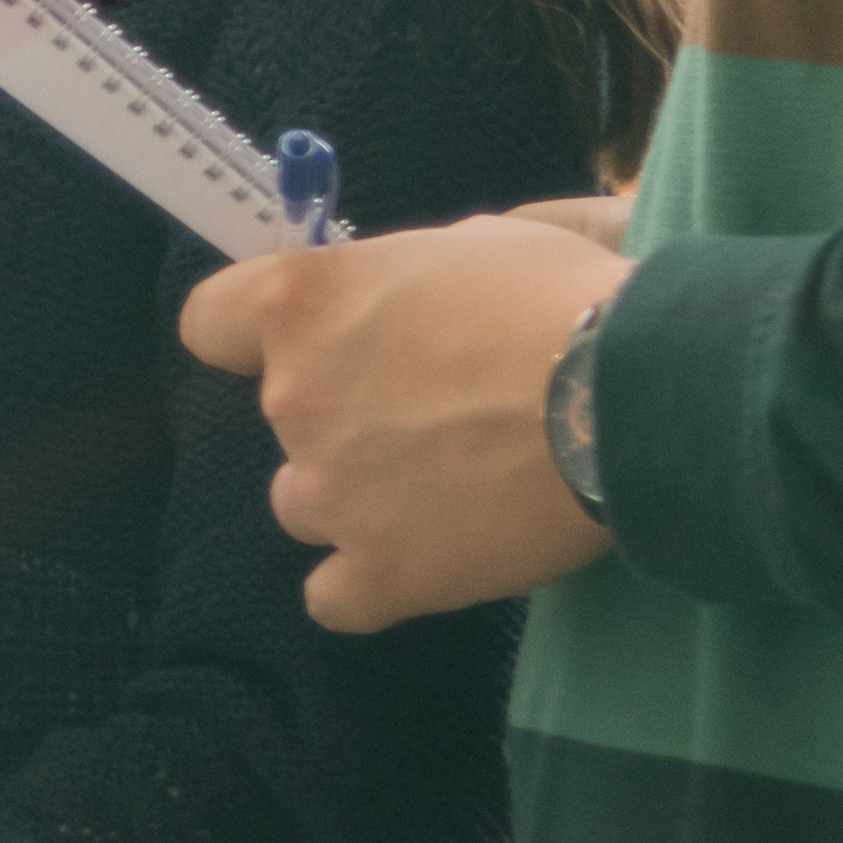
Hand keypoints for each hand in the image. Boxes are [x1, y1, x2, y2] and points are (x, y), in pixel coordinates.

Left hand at [179, 205, 624, 632]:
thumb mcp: (471, 244)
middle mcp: (292, 398)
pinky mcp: (380, 573)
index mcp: (301, 304)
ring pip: (304, 506)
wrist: (632, 395)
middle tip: (431, 415)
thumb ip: (402, 281)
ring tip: (444, 490)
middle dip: (340, 417)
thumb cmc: (560, 299)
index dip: (253, 335)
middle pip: (280, 421)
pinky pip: (334, 597)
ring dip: (353, 498)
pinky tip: (422, 562)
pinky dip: (369, 584)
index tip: (307, 342)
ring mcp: (329, 494)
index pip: (210, 323)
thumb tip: (401, 302)